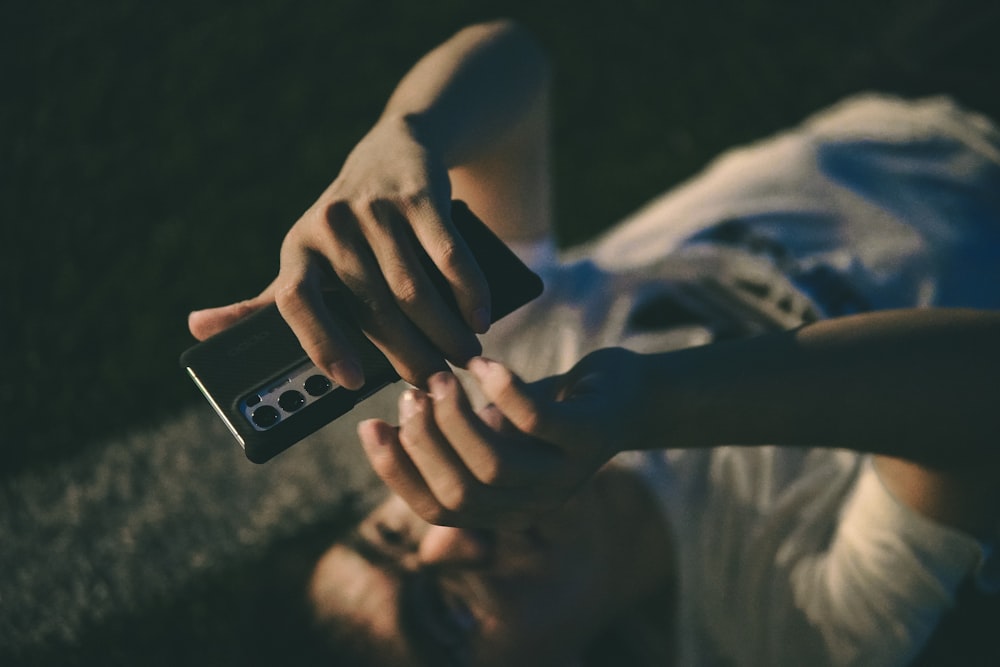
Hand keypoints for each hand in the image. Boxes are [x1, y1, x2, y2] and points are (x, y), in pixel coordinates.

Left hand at [188, 116, 491, 388]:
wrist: (394, 152)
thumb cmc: (346, 229)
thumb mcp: (305, 259)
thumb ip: (263, 301)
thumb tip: (195, 329)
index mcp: (296, 250)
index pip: (293, 301)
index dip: (320, 344)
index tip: (352, 384)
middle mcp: (329, 226)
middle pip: (370, 307)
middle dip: (408, 354)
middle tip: (434, 384)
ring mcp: (374, 208)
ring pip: (413, 288)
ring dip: (445, 331)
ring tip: (463, 357)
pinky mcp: (418, 195)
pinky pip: (447, 254)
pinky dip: (468, 290)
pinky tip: (480, 318)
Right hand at [357, 348, 652, 526]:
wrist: (625, 396)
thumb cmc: (548, 412)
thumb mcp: (495, 432)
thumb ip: (450, 443)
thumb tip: (380, 433)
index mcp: (503, 508)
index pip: (437, 509)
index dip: (397, 471)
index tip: (369, 425)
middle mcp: (533, 503)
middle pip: (460, 492)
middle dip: (424, 441)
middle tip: (412, 390)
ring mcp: (566, 474)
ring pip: (493, 466)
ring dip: (456, 418)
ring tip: (444, 377)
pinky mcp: (591, 437)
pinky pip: (537, 422)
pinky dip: (503, 391)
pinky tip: (483, 362)